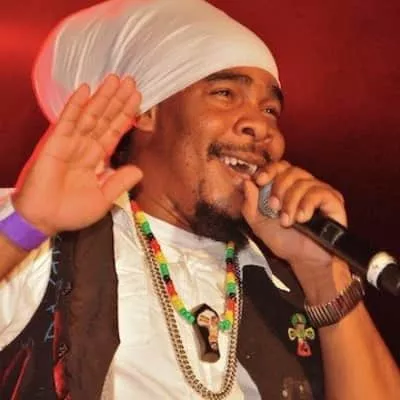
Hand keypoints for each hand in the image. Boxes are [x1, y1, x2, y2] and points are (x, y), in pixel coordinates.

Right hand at [13, 75, 142, 234]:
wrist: (45, 220)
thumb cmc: (71, 211)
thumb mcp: (103, 198)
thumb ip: (120, 182)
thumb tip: (138, 170)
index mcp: (97, 158)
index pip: (115, 131)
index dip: (126, 115)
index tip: (138, 99)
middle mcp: (86, 146)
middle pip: (105, 118)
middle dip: (118, 100)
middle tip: (130, 81)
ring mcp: (71, 143)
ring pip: (90, 115)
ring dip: (102, 97)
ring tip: (115, 79)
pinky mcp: (55, 143)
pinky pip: (67, 121)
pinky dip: (76, 105)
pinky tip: (86, 90)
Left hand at [242, 160, 351, 301]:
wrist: (303, 259)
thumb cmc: (284, 240)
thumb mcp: (258, 223)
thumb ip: (249, 204)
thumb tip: (246, 182)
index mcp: (286, 186)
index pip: (279, 166)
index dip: (269, 170)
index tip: (259, 180)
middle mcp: (304, 185)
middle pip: (290, 171)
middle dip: (278, 188)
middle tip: (273, 208)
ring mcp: (319, 191)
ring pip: (303, 182)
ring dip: (291, 202)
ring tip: (288, 221)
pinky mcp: (333, 200)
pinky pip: (319, 192)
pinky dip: (307, 205)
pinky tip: (302, 218)